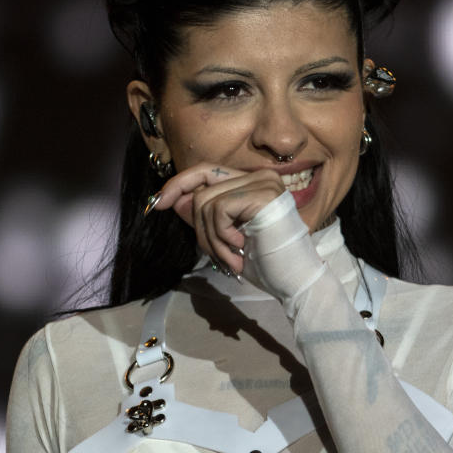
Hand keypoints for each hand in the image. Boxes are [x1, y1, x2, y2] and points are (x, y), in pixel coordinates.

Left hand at [149, 163, 285, 273]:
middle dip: (197, 225)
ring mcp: (263, 182)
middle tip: (214, 254)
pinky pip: (218, 209)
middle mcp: (260, 176)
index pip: (206, 171)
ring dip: (211, 239)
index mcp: (252, 183)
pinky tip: (240, 250)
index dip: (179, 184)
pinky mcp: (263, 194)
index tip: (157, 203)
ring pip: (206, 201)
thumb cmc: (266, 263)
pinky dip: (221, 237)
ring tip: (230, 258)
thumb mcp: (224, 238)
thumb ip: (204, 217)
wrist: (295, 281)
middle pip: (202, 187)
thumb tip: (175, 200)